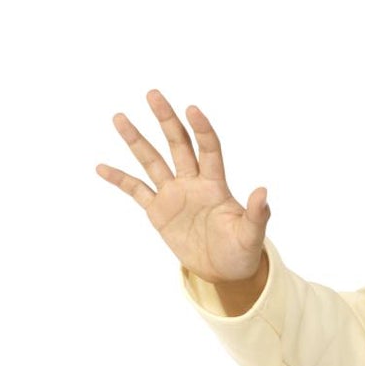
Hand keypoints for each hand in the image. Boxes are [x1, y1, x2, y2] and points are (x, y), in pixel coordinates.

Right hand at [96, 89, 269, 285]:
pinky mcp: (158, 211)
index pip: (208, 150)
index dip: (202, 130)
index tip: (192, 110)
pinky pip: (136, 190)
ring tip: (119, 117)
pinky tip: (101, 167)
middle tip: (153, 94)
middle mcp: (192, 182)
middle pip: (178, 144)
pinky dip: (119, 179)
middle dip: (166, 119)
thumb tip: (263, 193)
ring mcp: (173, 194)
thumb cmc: (241, 252)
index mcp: (215, 185)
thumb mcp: (251, 236)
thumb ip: (257, 215)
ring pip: (152, 161)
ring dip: (136, 140)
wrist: (223, 271)